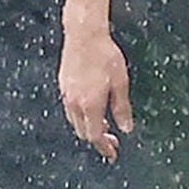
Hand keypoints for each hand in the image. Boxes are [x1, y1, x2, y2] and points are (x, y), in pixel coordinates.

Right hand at [58, 26, 132, 161]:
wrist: (84, 34)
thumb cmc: (105, 56)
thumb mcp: (120, 83)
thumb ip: (122, 108)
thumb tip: (126, 129)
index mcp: (90, 104)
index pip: (95, 136)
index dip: (104, 147)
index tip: (113, 153)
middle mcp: (75, 102)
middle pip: (82, 132)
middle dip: (97, 139)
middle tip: (112, 140)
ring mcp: (66, 93)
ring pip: (74, 121)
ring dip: (88, 126)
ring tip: (103, 123)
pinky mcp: (62, 84)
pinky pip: (70, 108)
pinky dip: (81, 115)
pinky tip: (92, 107)